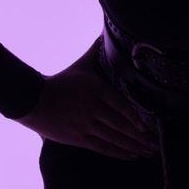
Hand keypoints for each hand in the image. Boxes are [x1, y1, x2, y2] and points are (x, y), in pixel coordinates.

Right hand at [15, 46, 159, 159]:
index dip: (135, 118)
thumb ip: (96, 51)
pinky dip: (118, 152)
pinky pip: (102, 147)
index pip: (121, 105)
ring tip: (148, 153)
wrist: (32, 99)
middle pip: (121, 125)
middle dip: (141, 137)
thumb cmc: (60, 82)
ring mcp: (85, 124)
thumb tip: (105, 33)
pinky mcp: (78, 138)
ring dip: (133, 147)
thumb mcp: (81, 65)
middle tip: (156, 145)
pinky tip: (131, 155)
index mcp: (96, 89)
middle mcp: (92, 108)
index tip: (147, 127)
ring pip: (114, 138)